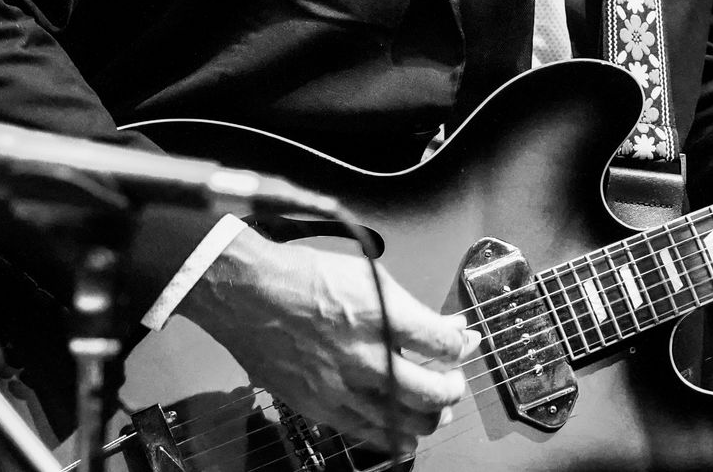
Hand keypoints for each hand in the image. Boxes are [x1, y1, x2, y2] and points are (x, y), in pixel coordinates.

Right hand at [177, 227, 475, 455]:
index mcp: (381, 315)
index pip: (442, 343)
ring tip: (436, 405)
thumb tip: (446, 325)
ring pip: (403, 418)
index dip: (461, 344)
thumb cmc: (306, 277)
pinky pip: (365, 432)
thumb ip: (410, 306)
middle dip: (452, 386)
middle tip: (453, 379)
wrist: (250, 294)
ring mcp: (341, 385)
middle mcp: (364, 355)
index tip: (463, 341)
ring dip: (429, 414)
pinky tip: (407, 434)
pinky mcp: (319, 405)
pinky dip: (394, 437)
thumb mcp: (370, 276)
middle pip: (431, 389)